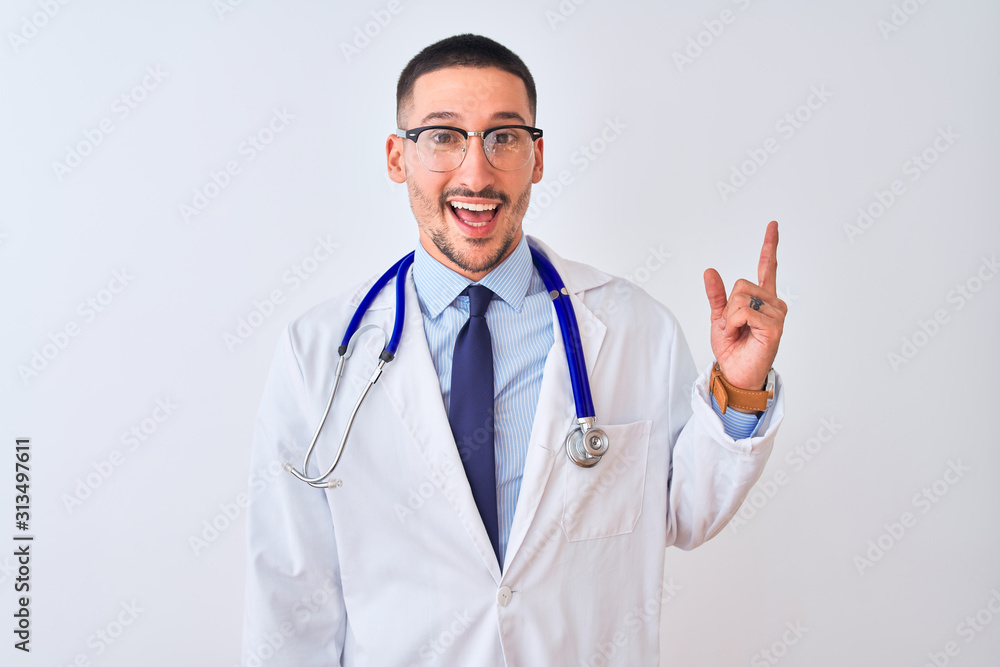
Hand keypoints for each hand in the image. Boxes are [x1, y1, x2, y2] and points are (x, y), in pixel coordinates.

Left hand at [703, 220, 785, 389]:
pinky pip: (745, 312)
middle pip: (741, 285)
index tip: (773, 226)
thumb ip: (717, 294)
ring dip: (731, 317)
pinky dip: (735, 323)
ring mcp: (777, 314)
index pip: (768, 267)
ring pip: (742, 298)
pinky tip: (743, 335)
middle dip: (728, 307)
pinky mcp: (775, 326)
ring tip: (739, 332)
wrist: (735, 371)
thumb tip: (709, 270)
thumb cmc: (732, 347)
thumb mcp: (719, 316)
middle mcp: (773, 303)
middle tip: (734, 327)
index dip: (770, 246)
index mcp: (762, 299)